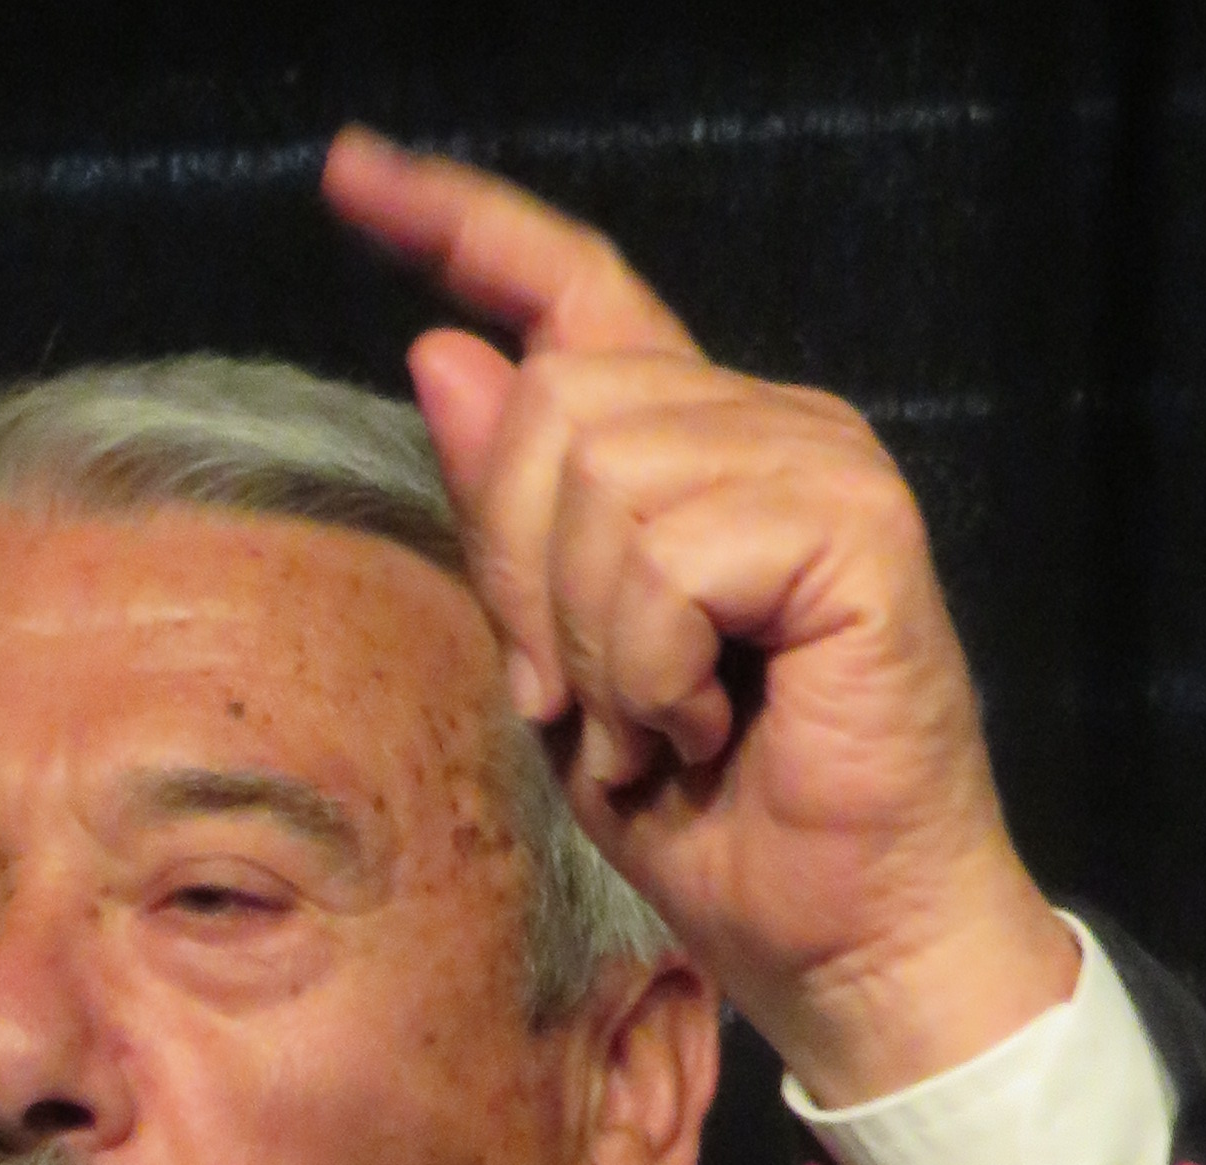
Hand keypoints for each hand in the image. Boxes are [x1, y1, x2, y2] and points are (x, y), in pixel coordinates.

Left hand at [322, 127, 1075, 1104]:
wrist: (851, 947)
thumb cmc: (724, 838)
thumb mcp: (569, 681)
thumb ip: (512, 528)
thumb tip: (443, 354)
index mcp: (694, 449)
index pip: (573, 291)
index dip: (461, 227)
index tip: (351, 175)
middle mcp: (764, 426)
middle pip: (553, 398)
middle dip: (521, 572)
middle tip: (577, 710)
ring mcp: (820, 462)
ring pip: (602, 475)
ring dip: (593, 644)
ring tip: (653, 735)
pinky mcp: (854, 526)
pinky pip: (669, 552)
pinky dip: (650, 668)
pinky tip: (702, 730)